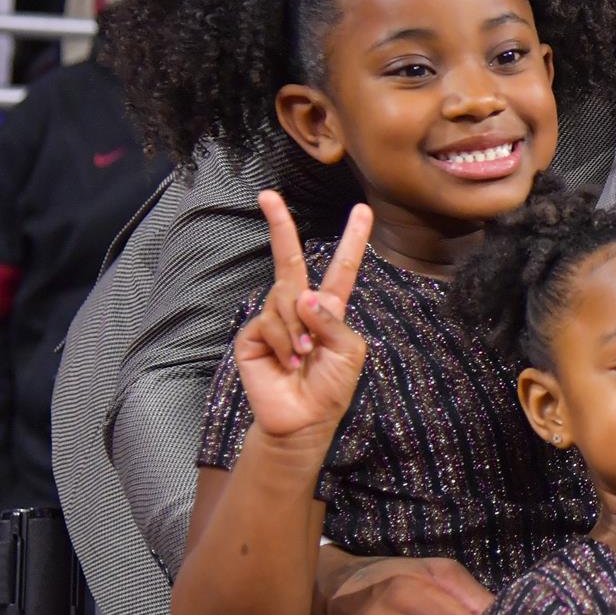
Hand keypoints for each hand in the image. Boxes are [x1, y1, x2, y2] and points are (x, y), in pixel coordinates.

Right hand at [235, 193, 371, 441]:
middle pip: (290, 259)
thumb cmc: (331, 386)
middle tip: (267, 195)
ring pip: (284, 298)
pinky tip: (286, 361)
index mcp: (330, 308)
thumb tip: (305, 296)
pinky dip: (283, 342)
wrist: (303, 419)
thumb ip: (333, 321)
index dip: (353, 239)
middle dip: (279, 225)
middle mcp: (300, 307)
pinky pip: (269, 322)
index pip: (342, 267)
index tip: (362, 210)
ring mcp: (274, 318)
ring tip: (303, 357)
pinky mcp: (252, 334)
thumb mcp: (349, 352)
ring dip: (297, 330)